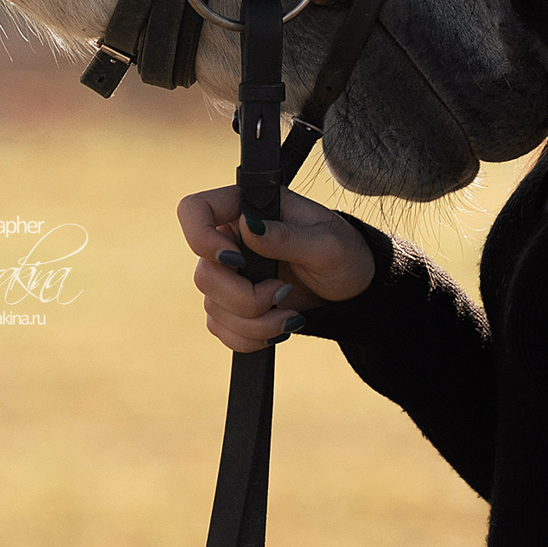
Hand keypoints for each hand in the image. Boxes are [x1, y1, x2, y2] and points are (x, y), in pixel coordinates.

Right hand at [176, 184, 374, 353]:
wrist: (353, 290)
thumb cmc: (345, 254)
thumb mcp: (327, 244)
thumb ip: (287, 236)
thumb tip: (249, 226)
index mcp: (247, 208)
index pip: (194, 210)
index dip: (201, 238)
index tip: (238, 262)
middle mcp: (231, 238)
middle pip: (204, 273)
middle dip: (244, 298)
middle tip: (282, 295)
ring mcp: (229, 273)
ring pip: (212, 306)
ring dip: (253, 323)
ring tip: (290, 318)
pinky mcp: (233, 305)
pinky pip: (220, 328)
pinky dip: (248, 338)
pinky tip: (277, 328)